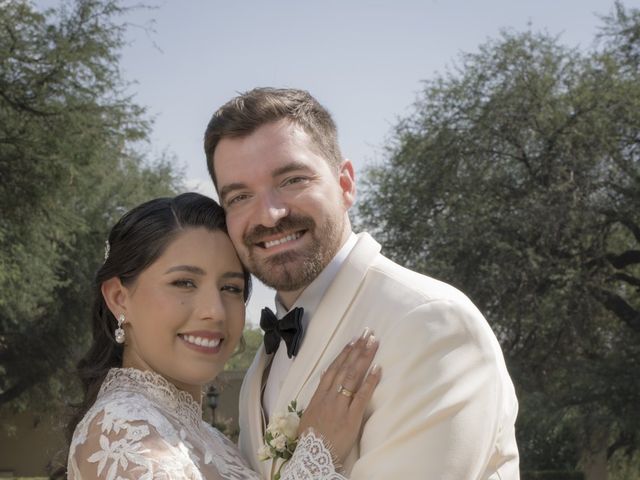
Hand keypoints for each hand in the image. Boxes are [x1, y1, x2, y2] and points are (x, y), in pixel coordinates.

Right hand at [298, 329, 380, 465]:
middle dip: (357, 349)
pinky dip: (370, 380)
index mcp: (319, 396)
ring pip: (353, 376)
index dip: (344, 354)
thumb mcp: (309, 413)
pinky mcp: (351, 417)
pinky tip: (378, 367)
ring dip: (364, 357)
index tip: (352, 341)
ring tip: (372, 342)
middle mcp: (329, 397)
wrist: (312, 456)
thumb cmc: (310, 438)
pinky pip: (362, 395)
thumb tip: (325, 376)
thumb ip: (318, 394)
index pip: (333, 369)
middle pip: (345, 368)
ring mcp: (340, 406)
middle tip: (366, 333)